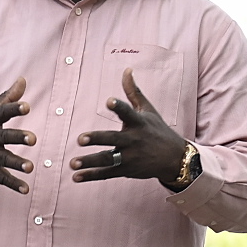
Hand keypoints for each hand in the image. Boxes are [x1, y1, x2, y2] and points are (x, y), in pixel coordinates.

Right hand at [0, 79, 34, 191]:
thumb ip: (8, 97)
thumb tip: (23, 79)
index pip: (2, 112)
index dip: (14, 108)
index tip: (26, 106)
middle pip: (4, 137)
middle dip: (18, 138)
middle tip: (33, 139)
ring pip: (3, 160)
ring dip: (17, 164)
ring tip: (30, 167)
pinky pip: (0, 178)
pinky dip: (13, 184)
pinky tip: (26, 189)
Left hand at [72, 72, 189, 182]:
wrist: (174, 158)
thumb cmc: (157, 130)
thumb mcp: (148, 110)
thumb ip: (133, 91)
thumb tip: (127, 69)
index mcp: (138, 123)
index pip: (128, 112)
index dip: (118, 106)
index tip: (108, 101)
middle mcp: (134, 140)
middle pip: (113, 139)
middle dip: (97, 138)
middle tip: (81, 138)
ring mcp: (130, 157)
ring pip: (108, 159)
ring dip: (89, 161)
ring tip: (72, 162)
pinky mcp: (126, 170)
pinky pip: (107, 174)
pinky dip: (91, 176)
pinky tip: (75, 177)